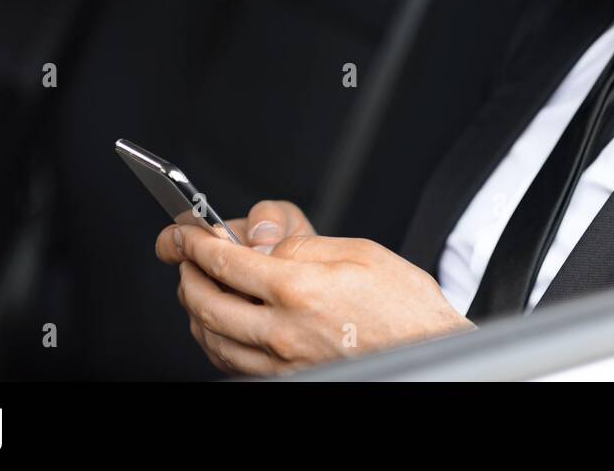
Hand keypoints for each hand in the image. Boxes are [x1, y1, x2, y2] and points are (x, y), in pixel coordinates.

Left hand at [155, 199, 475, 375]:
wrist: (428, 348)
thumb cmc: (404, 305)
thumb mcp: (358, 251)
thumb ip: (303, 245)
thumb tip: (265, 246)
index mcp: (298, 288)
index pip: (225, 262)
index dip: (195, 244)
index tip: (185, 235)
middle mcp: (283, 330)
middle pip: (206, 303)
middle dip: (187, 276)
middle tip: (185, 260)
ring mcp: (283, 361)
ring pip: (212, 339)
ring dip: (195, 311)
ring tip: (198, 289)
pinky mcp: (289, 378)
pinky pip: (233, 364)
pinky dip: (215, 342)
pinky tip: (221, 327)